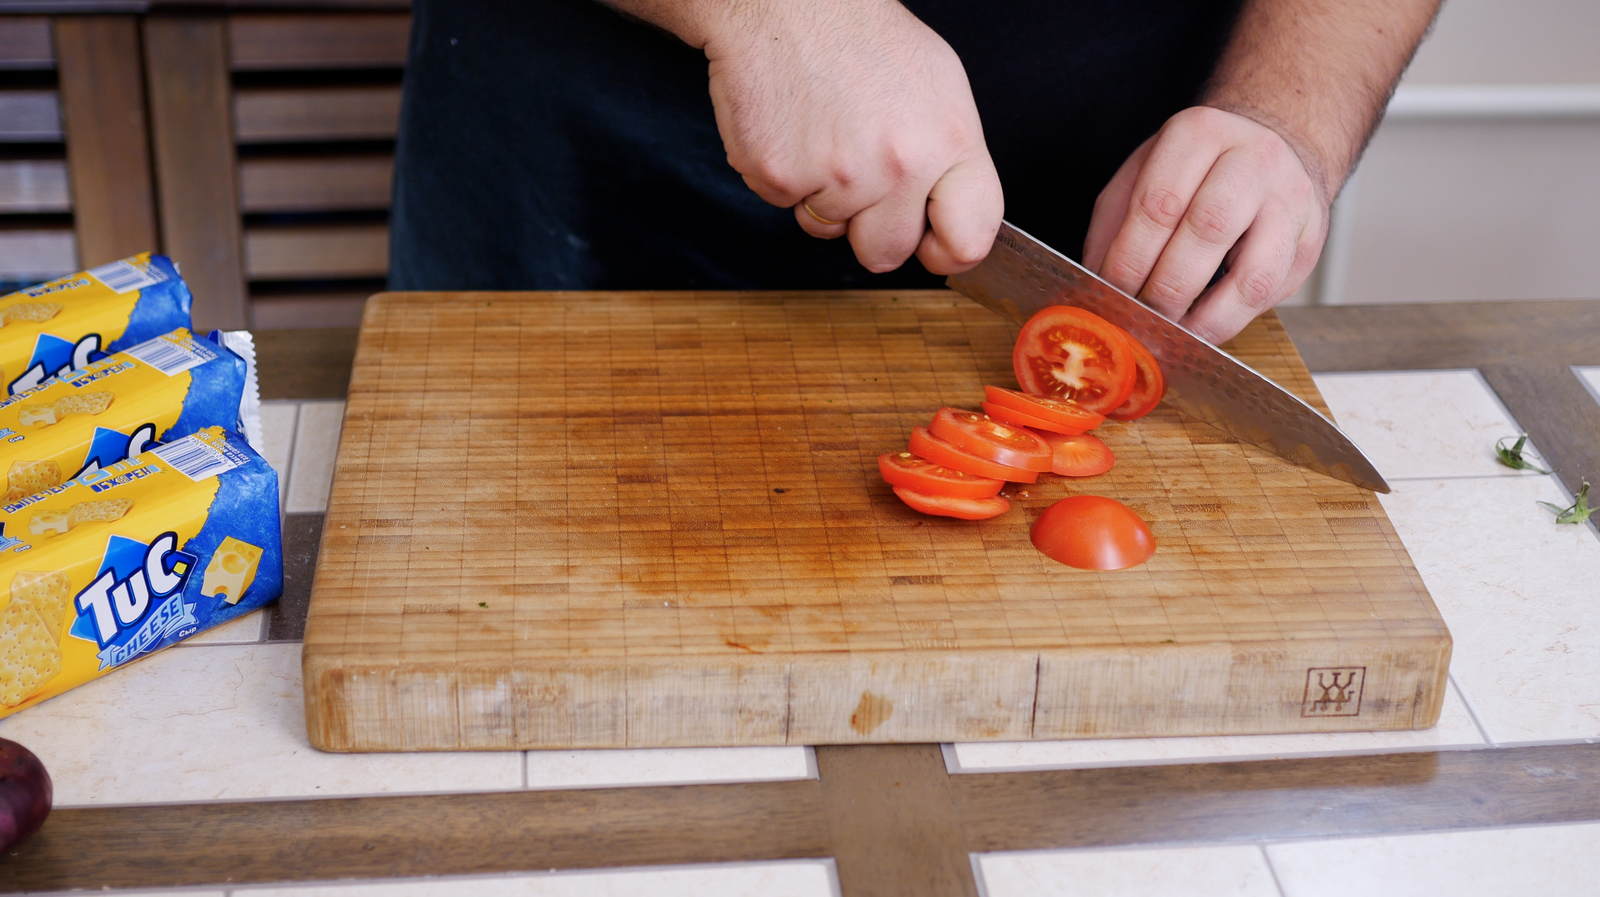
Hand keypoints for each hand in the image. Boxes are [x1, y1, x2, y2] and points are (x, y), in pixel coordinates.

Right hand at [696, 0, 1002, 274]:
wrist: (787, 3)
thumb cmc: (859, 38)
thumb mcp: (937, 86)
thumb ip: (950, 158)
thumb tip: (951, 214)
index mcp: (950, 140)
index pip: (970, 238)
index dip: (946, 251)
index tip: (929, 243)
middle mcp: (901, 163)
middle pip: (887, 253)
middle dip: (868, 227)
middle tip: (858, 173)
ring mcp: (840, 174)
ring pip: (827, 229)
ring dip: (820, 195)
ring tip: (823, 132)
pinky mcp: (781, 175)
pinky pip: (783, 205)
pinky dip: (782, 174)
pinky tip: (792, 128)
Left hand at [1082, 106, 1328, 343]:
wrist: (1274, 147)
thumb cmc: (1198, 168)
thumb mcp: (1145, 173)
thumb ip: (1116, 223)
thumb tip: (1095, 283)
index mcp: (1199, 135)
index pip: (1158, 203)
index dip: (1128, 260)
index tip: (1109, 295)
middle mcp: (1253, 160)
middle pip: (1207, 230)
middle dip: (1164, 289)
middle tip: (1137, 318)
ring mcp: (1290, 200)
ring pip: (1251, 272)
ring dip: (1203, 317)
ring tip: (1171, 333)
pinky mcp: (1309, 241)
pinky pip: (1271, 294)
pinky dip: (1230, 320)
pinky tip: (1202, 329)